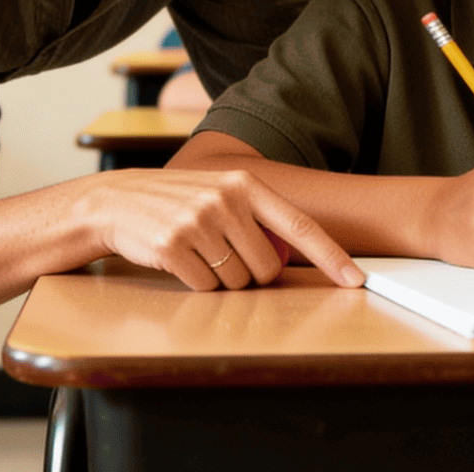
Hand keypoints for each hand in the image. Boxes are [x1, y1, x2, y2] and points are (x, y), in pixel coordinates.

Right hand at [87, 168, 361, 291]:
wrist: (116, 200)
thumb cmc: (177, 202)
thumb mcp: (220, 194)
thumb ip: (258, 218)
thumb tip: (293, 256)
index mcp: (246, 185)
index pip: (300, 226)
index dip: (332, 257)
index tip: (356, 280)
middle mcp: (226, 201)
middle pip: (268, 268)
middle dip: (253, 274)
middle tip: (225, 256)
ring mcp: (199, 223)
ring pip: (238, 282)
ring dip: (223, 279)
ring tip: (199, 252)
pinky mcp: (174, 247)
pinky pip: (206, 288)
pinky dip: (198, 283)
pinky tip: (181, 260)